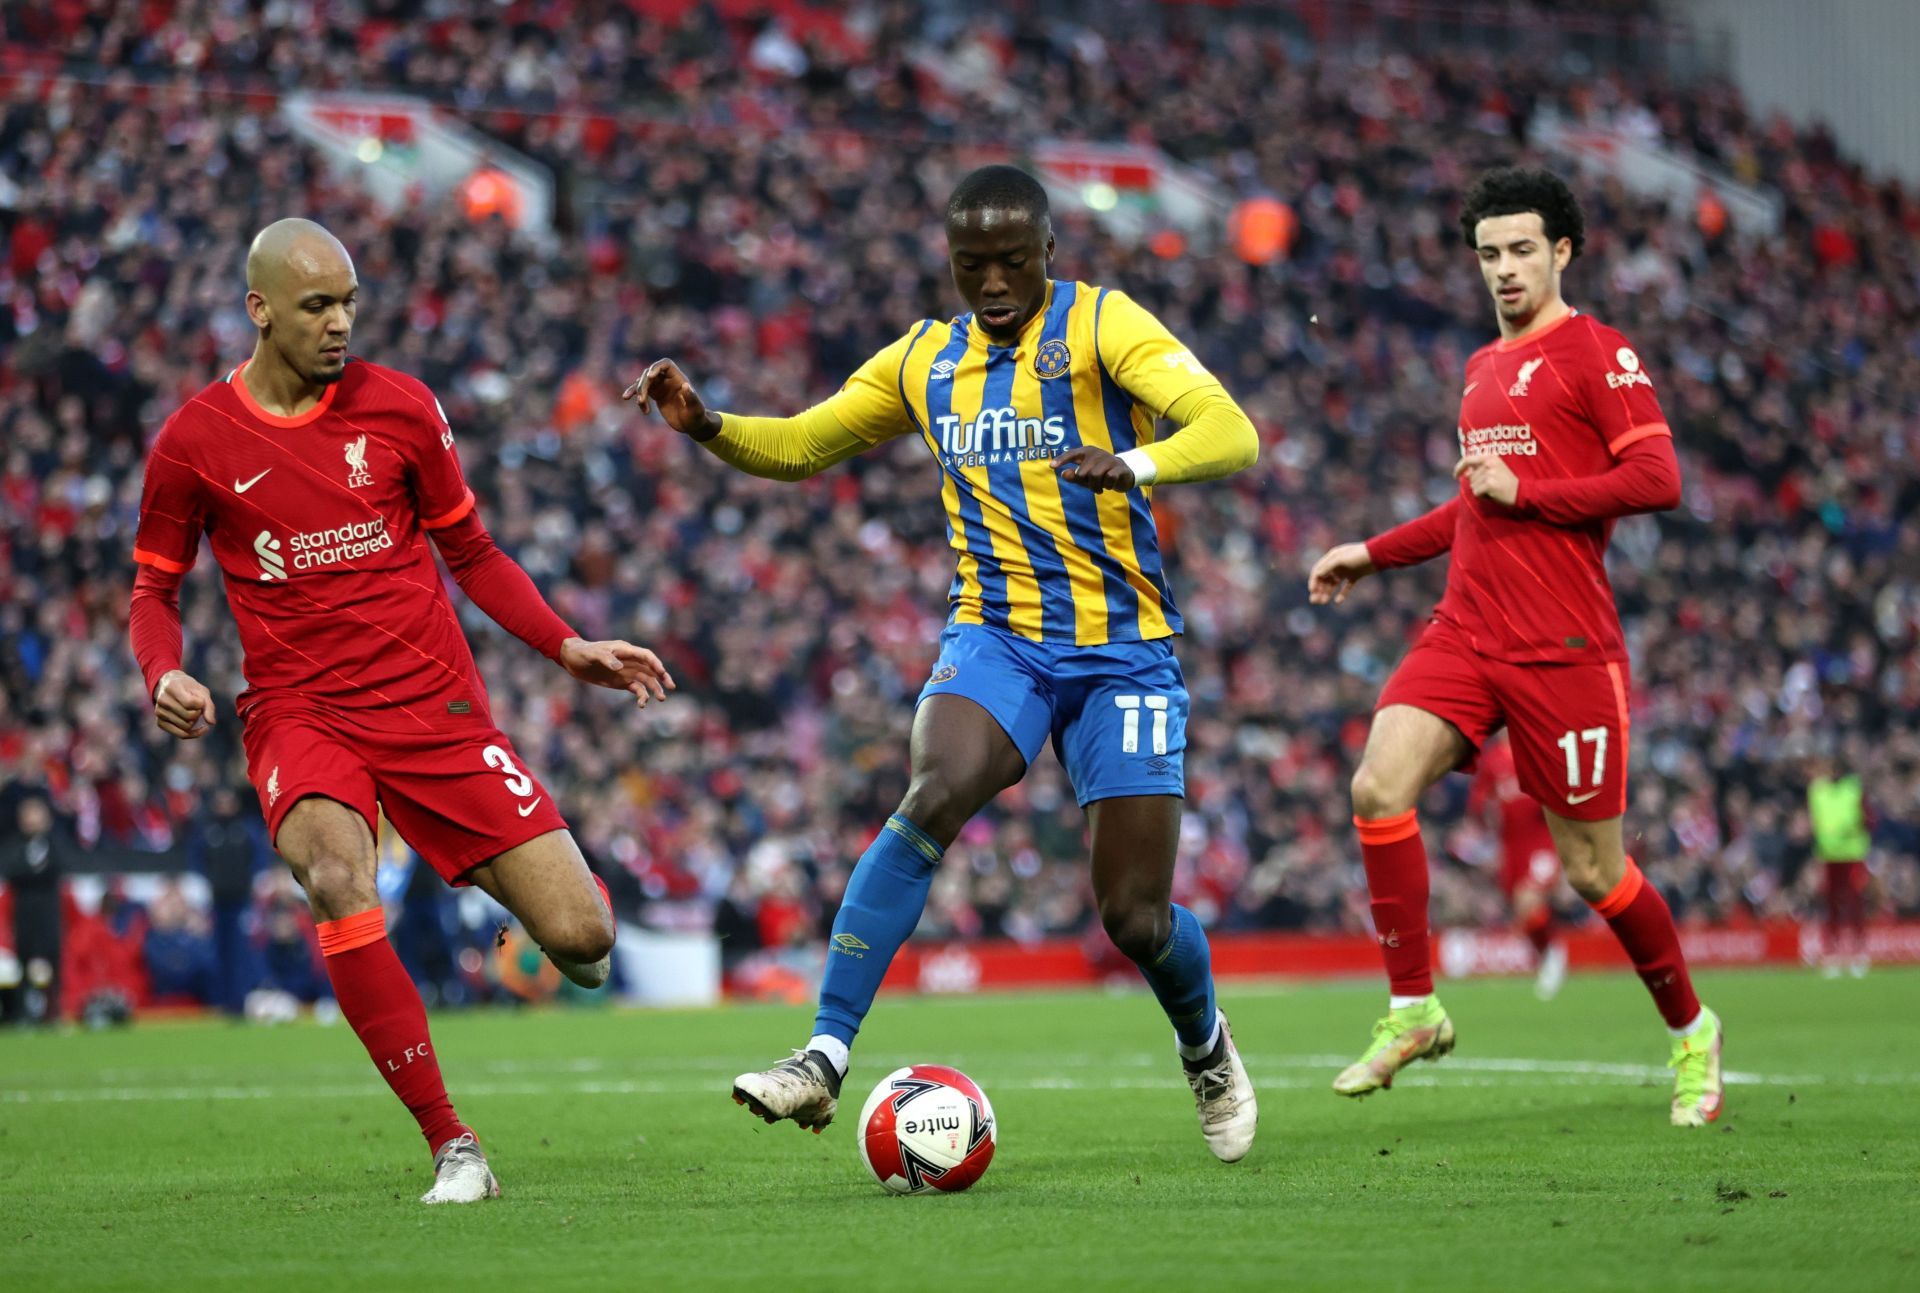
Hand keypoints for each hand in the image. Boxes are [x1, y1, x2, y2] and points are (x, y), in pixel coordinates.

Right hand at [154, 669, 216, 738]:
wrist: (171, 687)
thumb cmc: (189, 688)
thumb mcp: (202, 691)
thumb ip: (209, 706)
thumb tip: (211, 723)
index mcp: (171, 687)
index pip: (189, 703)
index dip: (200, 704)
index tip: (200, 699)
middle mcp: (162, 700)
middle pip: (189, 716)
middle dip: (198, 713)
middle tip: (196, 706)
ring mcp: (159, 712)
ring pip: (186, 726)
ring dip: (195, 721)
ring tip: (191, 711)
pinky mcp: (160, 723)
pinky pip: (181, 735)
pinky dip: (194, 733)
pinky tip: (201, 729)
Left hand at [559, 638, 676, 707]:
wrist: (573, 659)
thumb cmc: (583, 652)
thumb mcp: (593, 654)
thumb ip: (606, 659)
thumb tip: (620, 667)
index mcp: (625, 651)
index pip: (646, 656)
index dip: (655, 664)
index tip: (662, 673)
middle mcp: (630, 661)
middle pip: (651, 669)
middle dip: (662, 677)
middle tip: (671, 687)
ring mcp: (627, 672)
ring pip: (647, 680)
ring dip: (655, 689)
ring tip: (662, 699)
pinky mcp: (622, 682)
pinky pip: (636, 689)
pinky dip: (642, 696)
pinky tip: (642, 705)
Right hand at [622, 359, 720, 440]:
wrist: (692, 425)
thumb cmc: (697, 416)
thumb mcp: (696, 409)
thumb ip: (692, 398)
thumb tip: (686, 386)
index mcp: (679, 378)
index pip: (666, 364)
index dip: (656, 367)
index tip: (649, 377)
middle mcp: (669, 380)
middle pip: (650, 373)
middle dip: (644, 385)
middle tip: (642, 400)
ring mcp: (661, 386)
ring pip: (643, 382)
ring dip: (638, 391)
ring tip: (641, 404)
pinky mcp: (656, 395)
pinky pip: (642, 391)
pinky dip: (636, 396)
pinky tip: (634, 403)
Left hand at [1054, 446, 1135, 492]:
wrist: (1123, 474)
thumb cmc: (1100, 474)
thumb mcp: (1086, 477)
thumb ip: (1074, 476)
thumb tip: (1063, 474)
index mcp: (1087, 452)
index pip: (1071, 454)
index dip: (1061, 460)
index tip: (1051, 466)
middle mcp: (1097, 453)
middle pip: (1082, 472)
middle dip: (1084, 483)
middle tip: (1091, 486)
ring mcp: (1109, 459)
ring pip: (1095, 475)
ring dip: (1095, 486)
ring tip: (1099, 489)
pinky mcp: (1119, 467)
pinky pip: (1109, 479)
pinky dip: (1107, 485)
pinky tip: (1110, 485)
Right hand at [1307, 542, 1376, 604]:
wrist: (1378, 555)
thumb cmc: (1358, 555)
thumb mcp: (1340, 559)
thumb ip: (1327, 567)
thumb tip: (1316, 575)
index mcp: (1331, 558)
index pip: (1318, 571)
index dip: (1313, 581)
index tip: (1312, 591)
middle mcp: (1337, 565)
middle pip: (1324, 579)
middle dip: (1318, 590)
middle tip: (1315, 601)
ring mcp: (1346, 570)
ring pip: (1333, 584)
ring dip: (1327, 592)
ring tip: (1323, 602)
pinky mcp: (1355, 576)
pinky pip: (1346, 587)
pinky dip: (1342, 594)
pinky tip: (1338, 601)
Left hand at [1454, 452, 1519, 506]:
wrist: (1521, 492)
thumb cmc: (1506, 482)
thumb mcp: (1495, 469)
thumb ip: (1479, 469)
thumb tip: (1464, 474)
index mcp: (1490, 457)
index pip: (1468, 459)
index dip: (1459, 467)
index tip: (1455, 475)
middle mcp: (1488, 463)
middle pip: (1470, 477)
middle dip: (1477, 484)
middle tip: (1492, 485)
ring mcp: (1489, 473)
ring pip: (1473, 486)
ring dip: (1480, 491)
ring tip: (1494, 489)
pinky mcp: (1489, 484)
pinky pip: (1476, 493)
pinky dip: (1482, 496)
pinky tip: (1493, 494)